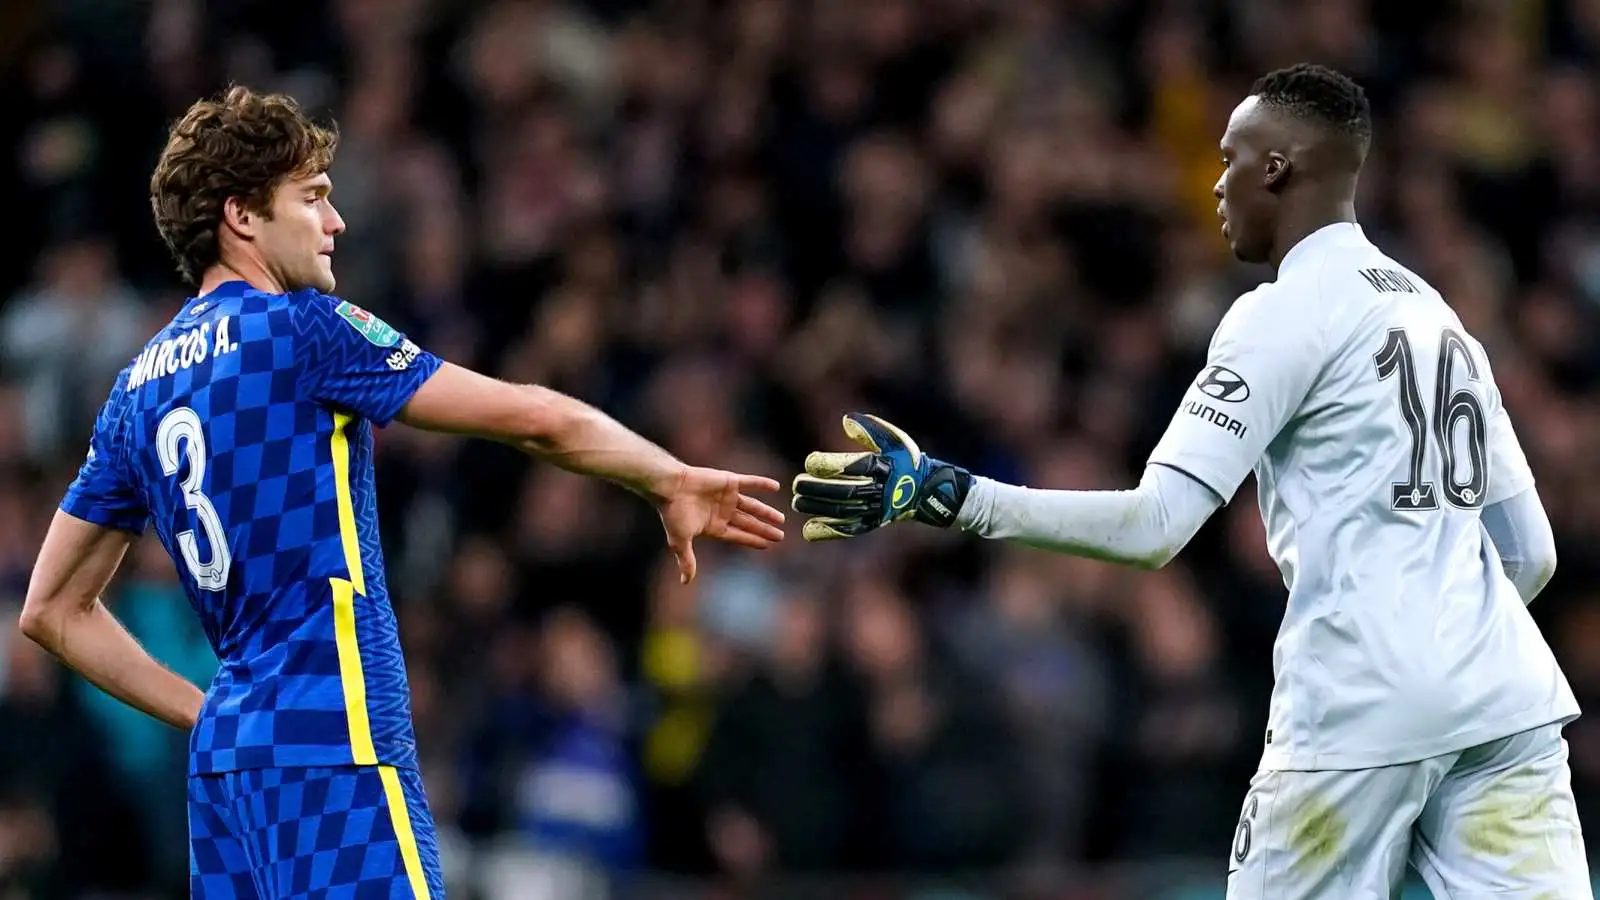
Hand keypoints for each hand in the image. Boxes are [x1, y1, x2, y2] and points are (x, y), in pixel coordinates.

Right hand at [657, 467, 786, 582]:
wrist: (670, 486)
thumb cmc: (674, 514)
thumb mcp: (680, 541)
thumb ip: (687, 560)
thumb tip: (685, 583)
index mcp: (714, 526)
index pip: (738, 535)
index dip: (752, 540)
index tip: (767, 545)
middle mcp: (723, 512)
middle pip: (748, 522)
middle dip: (764, 529)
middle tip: (781, 536)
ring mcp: (727, 496)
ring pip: (752, 505)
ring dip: (766, 512)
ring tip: (781, 519)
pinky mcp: (729, 481)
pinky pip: (749, 482)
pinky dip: (762, 483)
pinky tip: (776, 487)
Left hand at [791, 413, 971, 540]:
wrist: (925, 490)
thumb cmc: (905, 460)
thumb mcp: (892, 440)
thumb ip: (869, 430)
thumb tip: (846, 421)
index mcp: (884, 467)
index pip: (854, 466)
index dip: (830, 465)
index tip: (810, 462)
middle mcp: (880, 490)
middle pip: (845, 492)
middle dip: (818, 489)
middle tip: (797, 484)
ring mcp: (877, 509)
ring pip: (844, 511)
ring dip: (818, 508)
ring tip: (797, 502)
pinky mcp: (874, 522)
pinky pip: (850, 529)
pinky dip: (830, 531)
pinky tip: (809, 529)